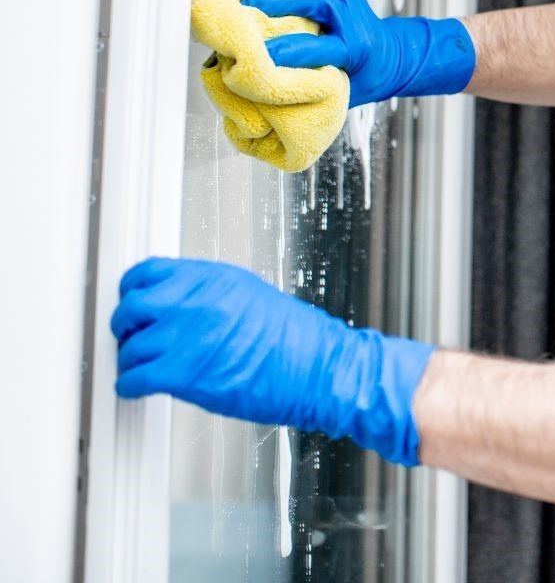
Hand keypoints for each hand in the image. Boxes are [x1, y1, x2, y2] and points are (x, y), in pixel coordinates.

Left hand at [111, 257, 435, 465]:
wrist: (318, 368)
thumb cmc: (295, 341)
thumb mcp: (250, 297)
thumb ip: (208, 296)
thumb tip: (176, 305)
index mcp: (213, 278)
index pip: (148, 272)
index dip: (133, 291)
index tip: (134, 304)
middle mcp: (196, 300)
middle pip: (130, 306)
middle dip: (127, 327)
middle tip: (134, 340)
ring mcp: (188, 335)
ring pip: (129, 347)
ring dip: (131, 361)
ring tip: (143, 369)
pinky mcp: (184, 372)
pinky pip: (133, 378)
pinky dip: (131, 387)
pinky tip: (142, 389)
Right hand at [241, 0, 475, 106]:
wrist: (388, 59)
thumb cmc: (356, 79)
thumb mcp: (336, 93)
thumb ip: (302, 89)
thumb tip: (253, 89)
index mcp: (355, 52)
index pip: (321, 48)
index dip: (288, 50)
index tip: (257, 55)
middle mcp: (355, 20)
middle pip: (319, 0)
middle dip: (280, 2)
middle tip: (246, 10)